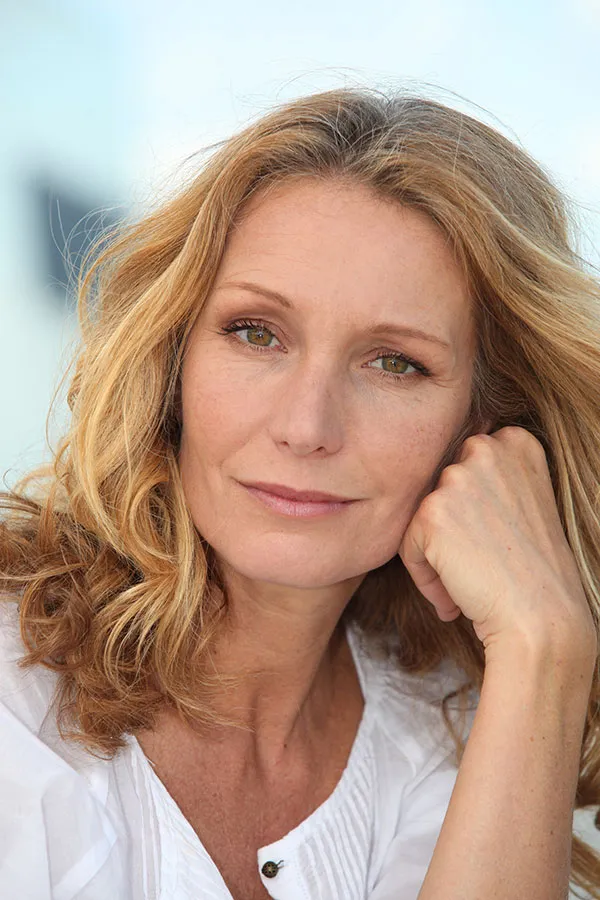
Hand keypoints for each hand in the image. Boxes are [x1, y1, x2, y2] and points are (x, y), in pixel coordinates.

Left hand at [398, 426, 596, 657]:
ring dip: (436, 554)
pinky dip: (424, 576)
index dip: (472, 511)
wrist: (542, 620)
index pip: (464, 465)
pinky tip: (454, 597)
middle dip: (450, 529)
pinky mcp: (432, 512)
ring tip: (468, 582)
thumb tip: (443, 476)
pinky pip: (407, 544)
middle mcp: (487, 448)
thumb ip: (489, 478)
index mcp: (515, 441)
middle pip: (440, 488)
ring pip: (422, 517)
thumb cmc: (534, 571)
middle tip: (479, 563)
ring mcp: (458, 477)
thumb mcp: (523, 502)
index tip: (491, 540)